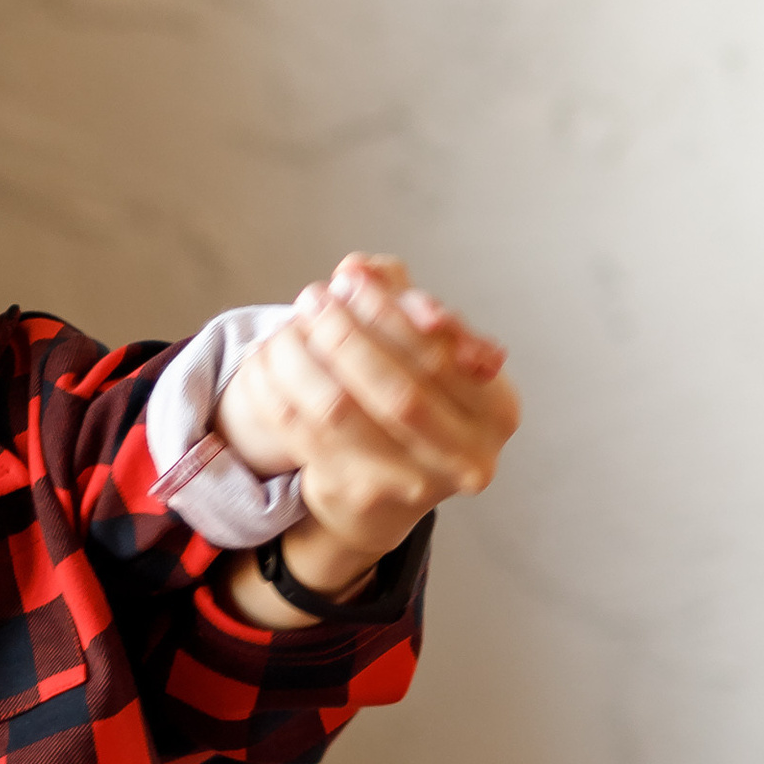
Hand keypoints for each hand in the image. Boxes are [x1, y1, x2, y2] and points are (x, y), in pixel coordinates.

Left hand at [225, 254, 519, 569]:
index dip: (391, 312)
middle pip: (399, 392)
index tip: (350, 276)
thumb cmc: (414, 399)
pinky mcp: (357, 494)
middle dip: (348, 336)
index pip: (442, 354)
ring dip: (302, 359)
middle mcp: (468, 457)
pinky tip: (266, 360)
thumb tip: (359, 269)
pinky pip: (301, 433)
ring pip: (341, 411)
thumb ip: (401, 298)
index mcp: (497, 410)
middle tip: (313, 298)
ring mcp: (413, 484)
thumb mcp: (426, 349)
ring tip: (285, 325)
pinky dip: (277, 390)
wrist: (385, 489)